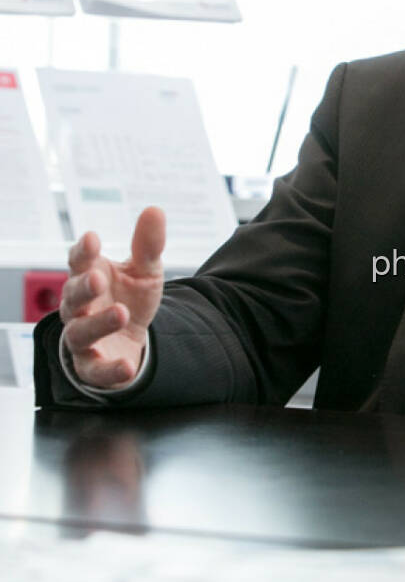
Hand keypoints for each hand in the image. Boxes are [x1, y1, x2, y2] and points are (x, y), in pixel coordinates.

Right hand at [60, 207, 165, 389]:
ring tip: (120, 313)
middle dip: (84, 287)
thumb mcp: (146, 271)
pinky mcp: (93, 367)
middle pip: (72, 296)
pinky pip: (95, 371)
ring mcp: (83, 338)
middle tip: (99, 279)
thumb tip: (155, 209)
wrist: (133, 340)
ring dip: (97, 323)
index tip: (93, 238)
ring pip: (79, 332)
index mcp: (89, 277)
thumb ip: (148, 245)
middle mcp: (79, 308)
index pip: (78, 262)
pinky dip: (108, 370)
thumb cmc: (131, 298)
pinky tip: (126, 365)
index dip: (83, 251)